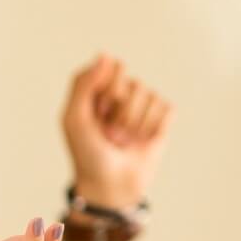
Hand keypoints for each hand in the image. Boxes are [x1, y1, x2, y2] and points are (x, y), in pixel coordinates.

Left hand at [62, 53, 172, 207]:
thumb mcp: (74, 119)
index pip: (114, 67)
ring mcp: (142, 108)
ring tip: (122, 141)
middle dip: (122, 111)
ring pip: (150, 97)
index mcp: (98, 90)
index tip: (97, 112)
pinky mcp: (161, 121)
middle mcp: (121, 95)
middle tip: (108, 132)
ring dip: (135, 124)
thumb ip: (83, 84)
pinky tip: (142, 142)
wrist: (109, 186)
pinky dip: (154, 128)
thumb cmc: (86, 154)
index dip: (108, 91)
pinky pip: (166, 109)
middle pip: (133, 83)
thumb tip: (105, 54)